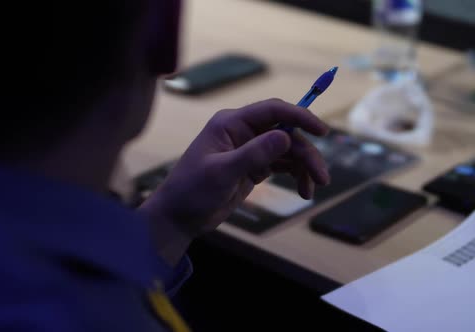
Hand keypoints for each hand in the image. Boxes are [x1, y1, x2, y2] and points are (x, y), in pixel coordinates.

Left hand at [139, 99, 329, 265]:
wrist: (179, 216)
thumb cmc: (192, 190)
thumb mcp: (222, 173)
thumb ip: (253, 154)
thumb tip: (284, 136)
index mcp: (231, 124)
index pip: (272, 110)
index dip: (299, 116)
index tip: (321, 130)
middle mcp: (242, 132)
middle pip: (286, 133)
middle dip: (306, 153)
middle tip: (321, 177)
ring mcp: (249, 150)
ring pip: (287, 150)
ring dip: (304, 167)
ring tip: (312, 190)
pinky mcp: (253, 168)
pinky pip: (282, 165)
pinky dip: (295, 176)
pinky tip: (303, 191)